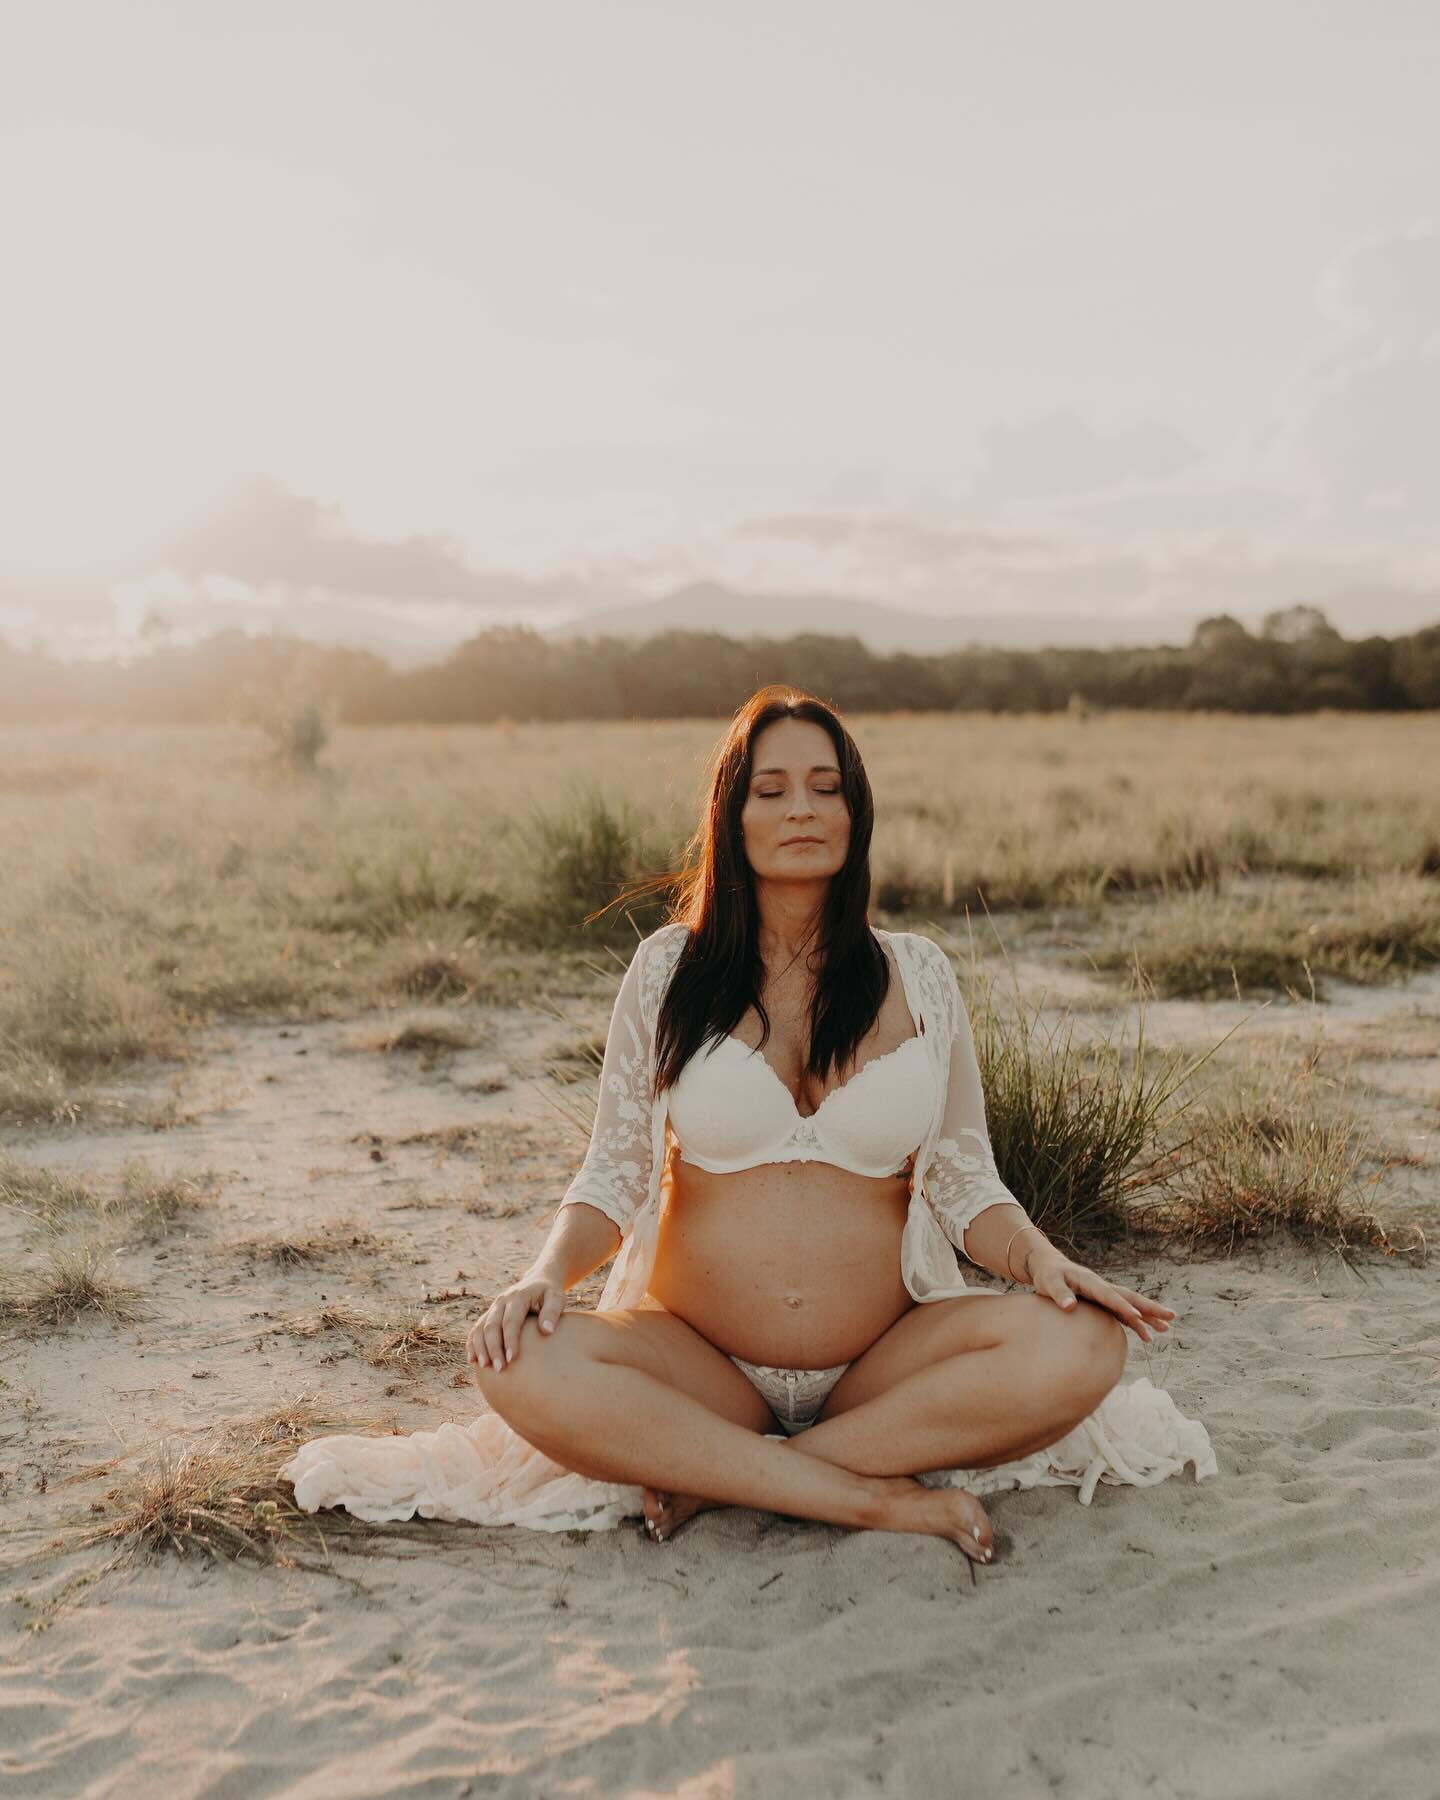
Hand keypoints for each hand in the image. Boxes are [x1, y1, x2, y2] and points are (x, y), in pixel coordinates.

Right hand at [466, 1268, 565, 1371]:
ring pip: (480, 1328)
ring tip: (484, 1367)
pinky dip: (472, 1343)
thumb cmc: (550, 1292)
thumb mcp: (557, 1297)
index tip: (512, 1359)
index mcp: (518, 1297)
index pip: (510, 1321)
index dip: (510, 1340)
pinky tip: (473, 1359)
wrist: (539, 1279)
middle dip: (493, 1348)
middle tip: (499, 1369)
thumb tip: (547, 1331)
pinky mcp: (490, 1314)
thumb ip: (552, 1312)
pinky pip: (476, 1328)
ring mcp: (493, 1307)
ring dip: (480, 1347)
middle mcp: (501, 1301)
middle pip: (492, 1326)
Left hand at [1024, 1245, 1176, 1343]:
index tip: (1136, 1315)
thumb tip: (1070, 1307)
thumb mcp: (1048, 1282)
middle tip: (1171, 1317)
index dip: (1122, 1306)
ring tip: (1166, 1329)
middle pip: (1130, 1297)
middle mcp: (1102, 1287)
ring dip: (1148, 1316)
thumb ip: (1059, 1294)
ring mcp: (1104, 1294)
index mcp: (1091, 1282)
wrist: (1048, 1266)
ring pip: (1131, 1305)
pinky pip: (1123, 1313)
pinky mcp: (1103, 1302)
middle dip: (1150, 1308)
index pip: (1109, 1295)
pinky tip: (1147, 1337)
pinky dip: (1136, 1323)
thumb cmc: (1047, 1275)